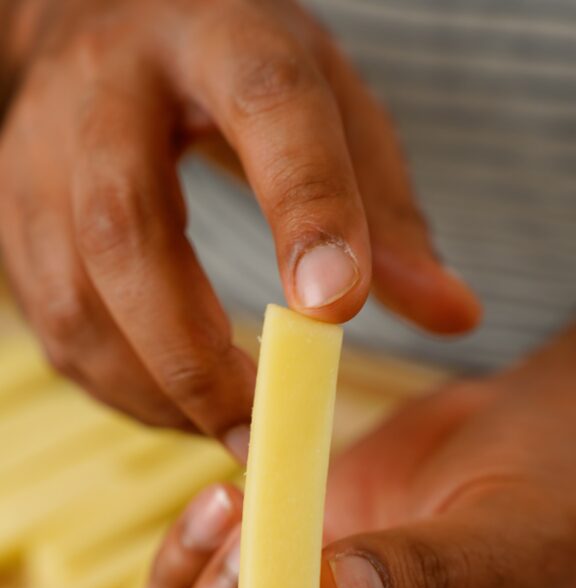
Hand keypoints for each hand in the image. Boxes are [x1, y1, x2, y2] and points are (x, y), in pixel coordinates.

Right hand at [0, 0, 478, 441]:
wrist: (101, 21)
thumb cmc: (233, 69)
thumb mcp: (330, 107)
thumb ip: (388, 215)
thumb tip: (455, 317)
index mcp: (216, 35)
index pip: (265, 108)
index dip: (303, 209)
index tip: (336, 309)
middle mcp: (108, 90)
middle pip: (128, 229)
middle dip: (194, 352)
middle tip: (261, 429)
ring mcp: (39, 153)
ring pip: (75, 297)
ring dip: (153, 389)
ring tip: (227, 431)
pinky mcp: (11, 215)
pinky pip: (54, 329)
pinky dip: (119, 386)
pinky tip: (176, 405)